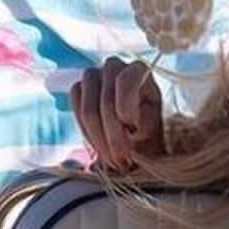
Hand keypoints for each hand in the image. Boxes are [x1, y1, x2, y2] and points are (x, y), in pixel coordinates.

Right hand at [69, 56, 165, 170]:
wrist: (133, 140)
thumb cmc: (148, 133)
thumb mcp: (153, 129)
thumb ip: (145, 124)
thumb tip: (131, 131)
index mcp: (139, 70)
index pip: (127, 80)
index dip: (126, 107)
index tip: (133, 131)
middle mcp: (115, 66)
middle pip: (107, 100)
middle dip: (114, 135)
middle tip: (123, 161)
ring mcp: (94, 75)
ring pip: (88, 108)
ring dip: (99, 138)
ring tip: (112, 159)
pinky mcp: (78, 88)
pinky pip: (75, 108)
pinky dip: (86, 131)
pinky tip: (100, 145)